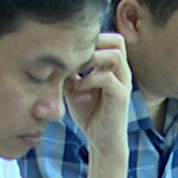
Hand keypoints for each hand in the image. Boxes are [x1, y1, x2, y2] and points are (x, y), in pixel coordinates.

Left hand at [66, 33, 132, 156]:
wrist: (102, 140)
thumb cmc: (89, 112)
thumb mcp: (74, 87)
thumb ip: (69, 72)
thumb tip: (54, 58)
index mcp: (112, 66)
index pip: (108, 38)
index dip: (90, 40)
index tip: (71, 53)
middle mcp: (121, 71)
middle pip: (117, 40)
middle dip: (94, 44)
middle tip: (75, 58)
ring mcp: (123, 83)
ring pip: (115, 55)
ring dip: (93, 59)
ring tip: (77, 71)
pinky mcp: (120, 97)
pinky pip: (108, 78)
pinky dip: (90, 79)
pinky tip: (78, 88)